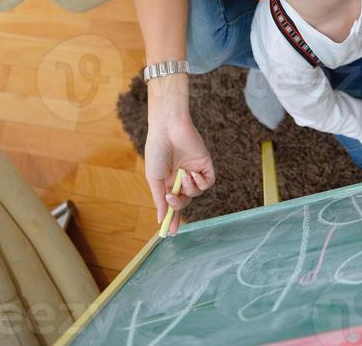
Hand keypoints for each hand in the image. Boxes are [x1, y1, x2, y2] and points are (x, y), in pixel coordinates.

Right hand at [145, 88, 214, 233]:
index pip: (172, 203)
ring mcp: (194, 170)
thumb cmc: (157, 151)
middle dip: (179, 205)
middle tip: (172, 200)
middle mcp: (181, 177)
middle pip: (185, 200)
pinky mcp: (205, 164)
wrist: (168, 128)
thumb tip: (161, 219)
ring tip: (182, 176)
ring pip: (196, 192)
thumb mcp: (154, 178)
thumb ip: (159, 199)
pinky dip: (200, 183)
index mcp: (168, 180)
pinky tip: (192, 174)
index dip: (172, 217)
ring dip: (189, 189)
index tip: (170, 232)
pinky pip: (207, 182)